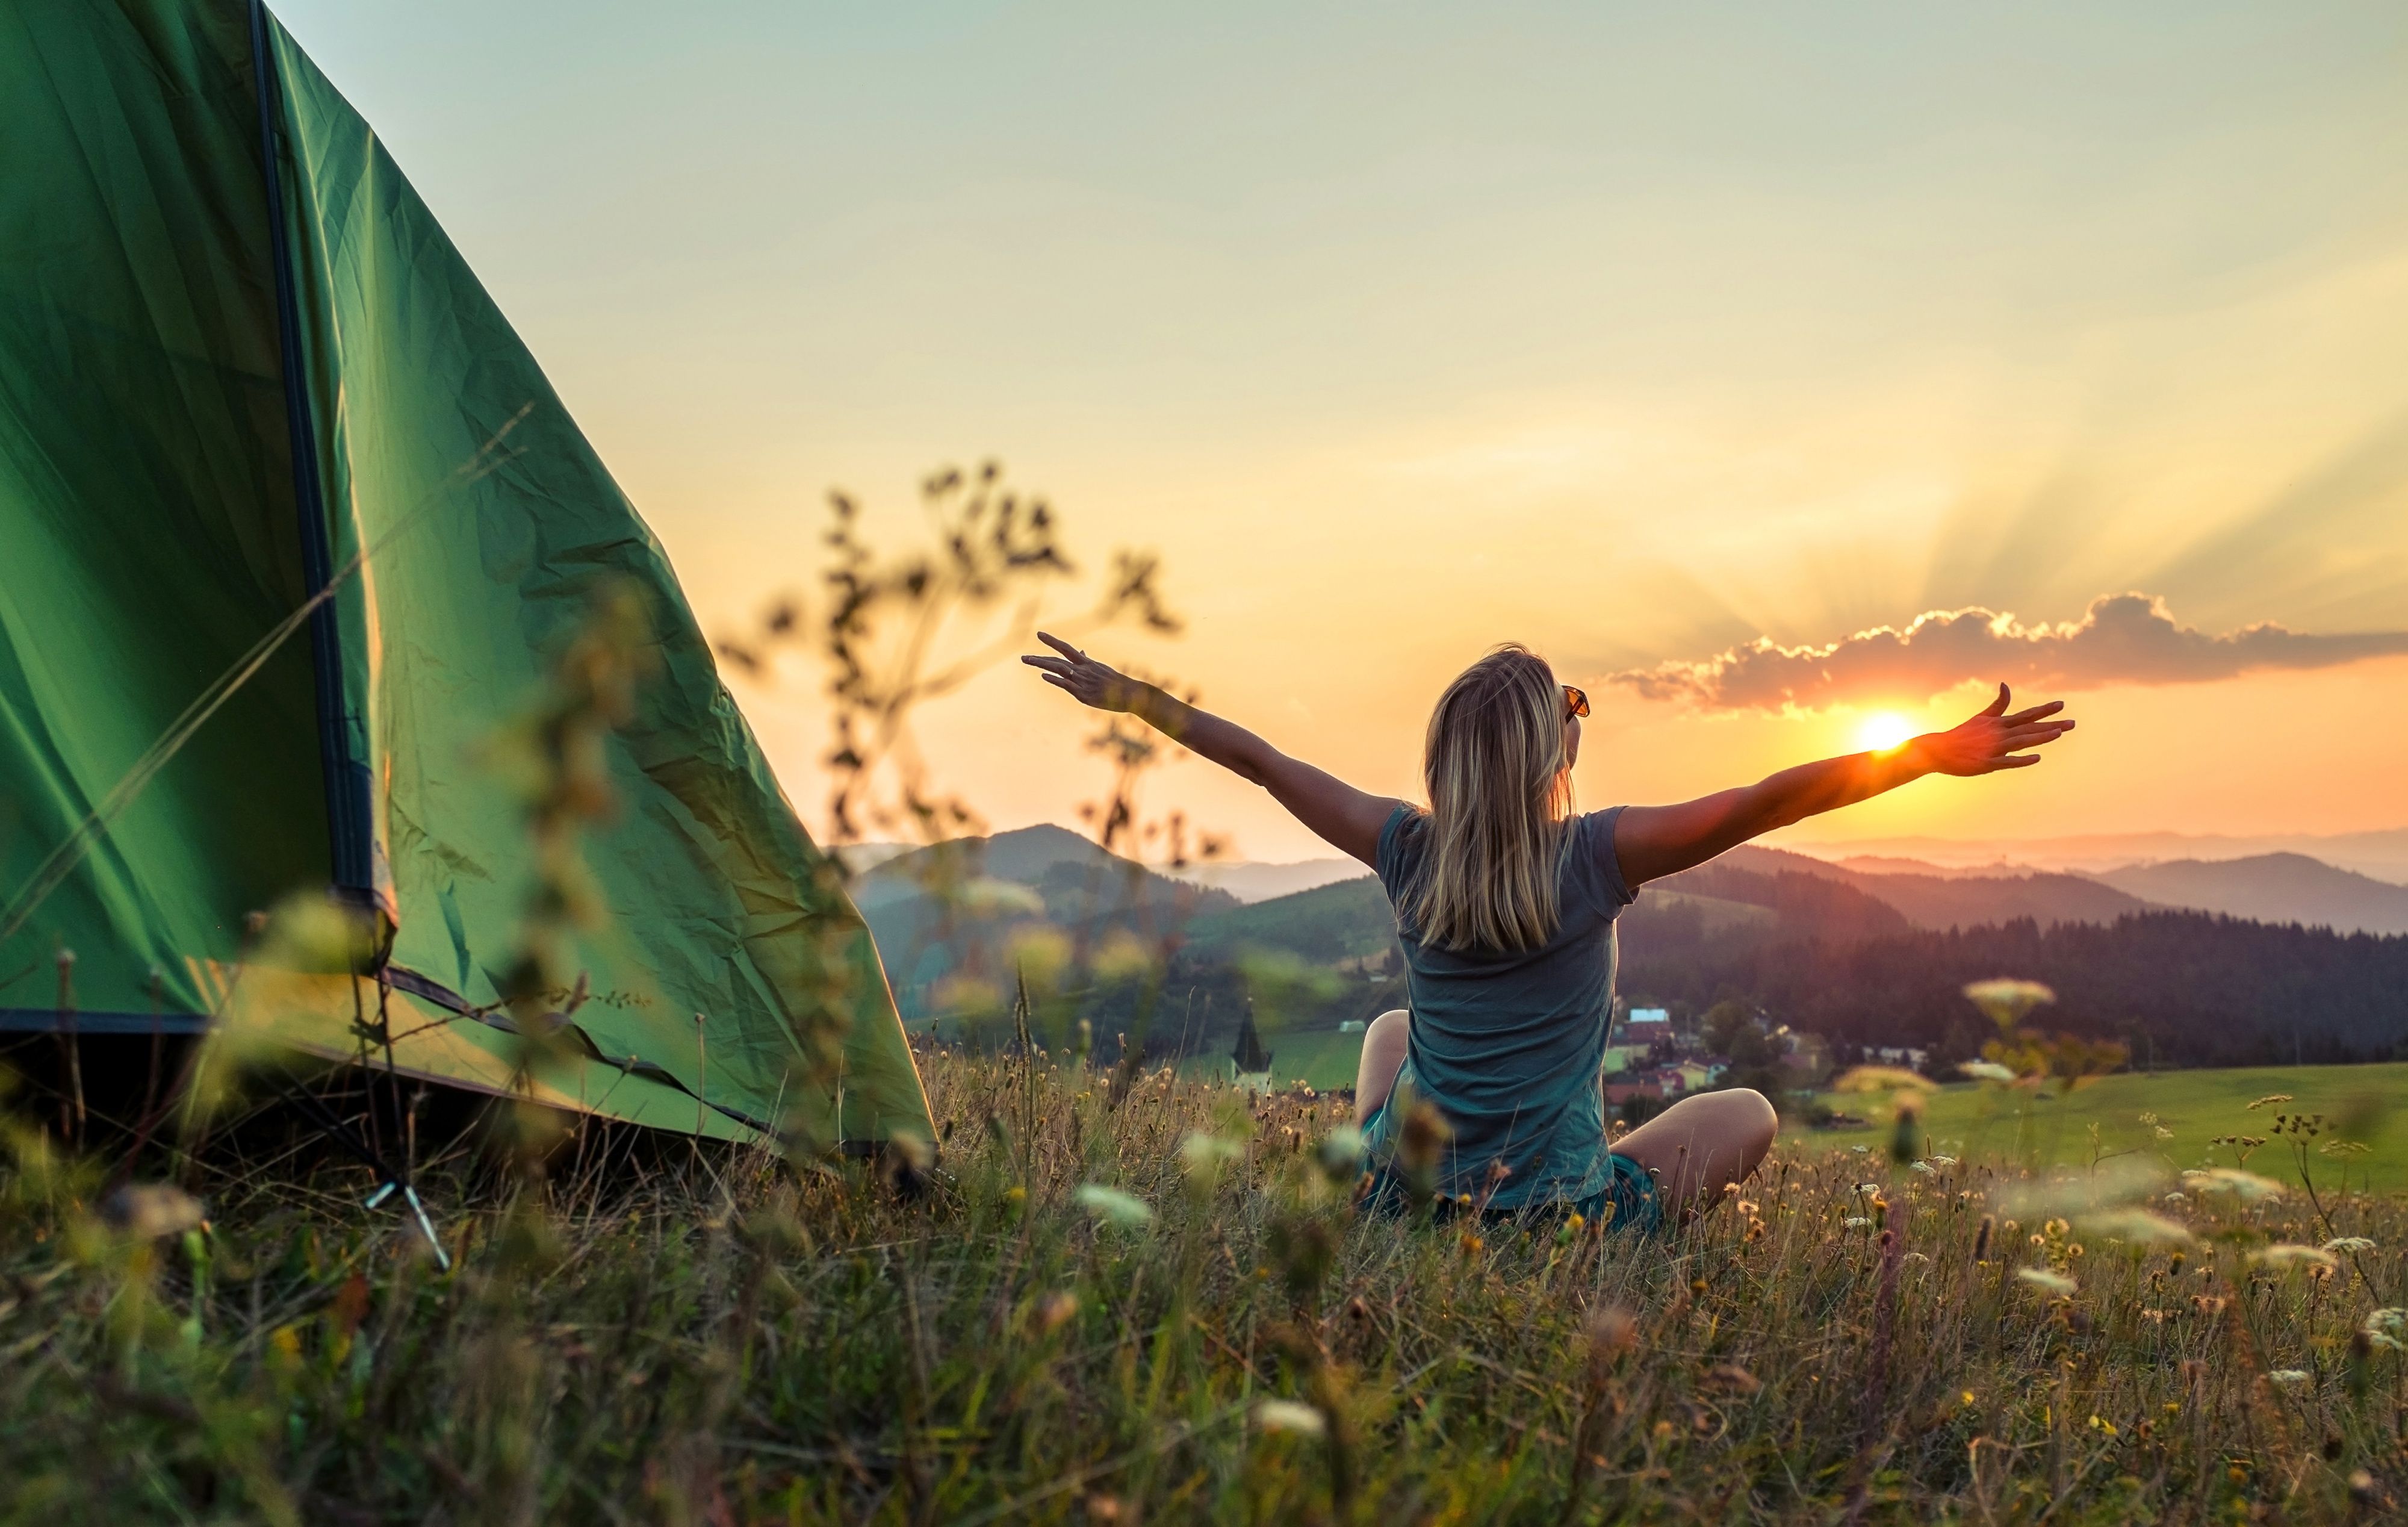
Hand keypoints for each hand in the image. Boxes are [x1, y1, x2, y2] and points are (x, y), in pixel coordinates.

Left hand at [1021, 631, 1144, 710]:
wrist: (1129, 693)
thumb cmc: (1115, 682)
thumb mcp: (1101, 668)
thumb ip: (1087, 661)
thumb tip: (1081, 652)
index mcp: (1086, 662)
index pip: (1066, 648)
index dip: (1052, 641)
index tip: (1039, 634)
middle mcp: (1082, 669)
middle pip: (1057, 660)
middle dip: (1039, 658)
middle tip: (1023, 657)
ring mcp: (1082, 680)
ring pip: (1058, 668)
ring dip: (1041, 664)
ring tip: (1027, 660)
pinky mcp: (1083, 693)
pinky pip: (1066, 684)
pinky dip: (1054, 679)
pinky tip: (1043, 676)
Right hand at [1915, 684, 2074, 775]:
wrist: (1938, 749)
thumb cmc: (1961, 734)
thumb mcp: (1981, 717)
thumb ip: (1998, 704)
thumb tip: (2006, 684)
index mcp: (1998, 722)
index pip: (2026, 715)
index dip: (2045, 709)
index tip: (2062, 704)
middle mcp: (1998, 733)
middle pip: (2029, 728)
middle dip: (2052, 725)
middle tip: (2072, 723)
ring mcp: (1993, 748)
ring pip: (2021, 741)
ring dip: (2040, 737)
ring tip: (2058, 733)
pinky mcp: (1987, 763)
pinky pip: (2008, 761)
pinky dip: (2022, 759)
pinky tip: (2036, 758)